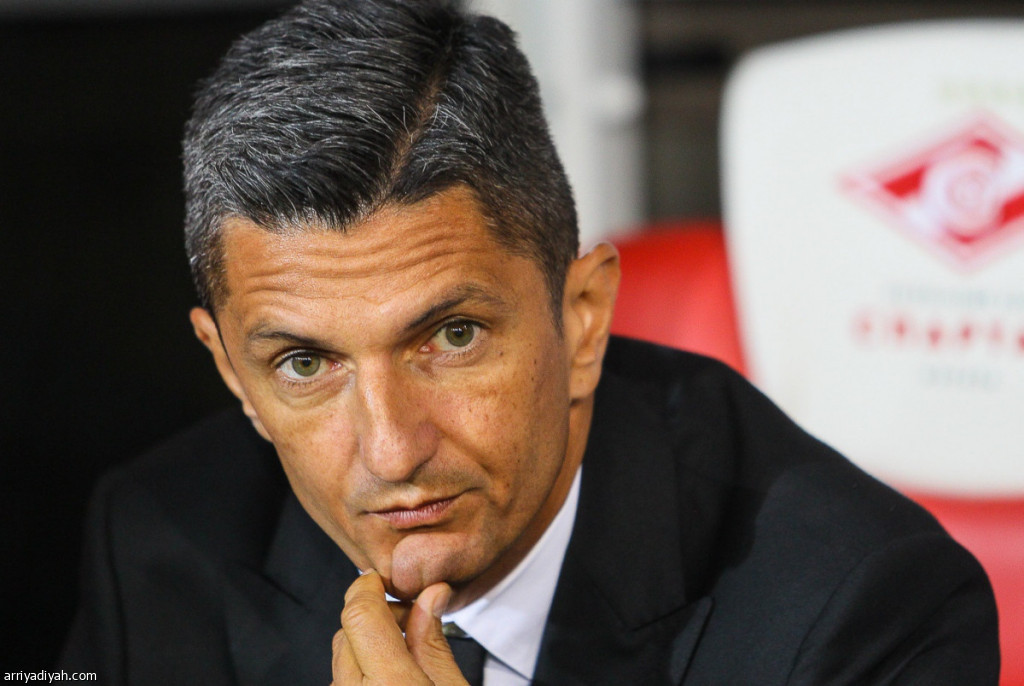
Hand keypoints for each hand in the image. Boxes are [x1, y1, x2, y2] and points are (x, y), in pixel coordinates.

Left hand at [332, 571, 469, 684]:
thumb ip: (434, 644)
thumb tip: (431, 595)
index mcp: (390, 684)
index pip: (361, 615)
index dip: (368, 587)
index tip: (379, 579)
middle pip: (349, 632)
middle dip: (376, 617)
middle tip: (411, 620)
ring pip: (343, 655)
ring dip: (367, 643)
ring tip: (404, 652)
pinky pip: (343, 677)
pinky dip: (362, 667)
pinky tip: (389, 676)